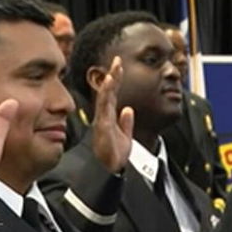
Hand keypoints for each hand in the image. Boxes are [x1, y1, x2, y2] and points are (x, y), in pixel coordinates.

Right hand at [89, 56, 134, 173]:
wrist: (111, 172)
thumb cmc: (115, 157)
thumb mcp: (125, 137)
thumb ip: (126, 123)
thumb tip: (129, 109)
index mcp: (109, 118)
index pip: (112, 95)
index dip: (116, 80)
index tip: (119, 65)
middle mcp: (104, 117)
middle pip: (108, 93)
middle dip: (113, 76)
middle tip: (117, 60)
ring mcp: (102, 121)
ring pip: (104, 98)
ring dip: (110, 84)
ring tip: (114, 70)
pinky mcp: (102, 127)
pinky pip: (104, 108)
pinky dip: (106, 95)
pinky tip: (110, 84)